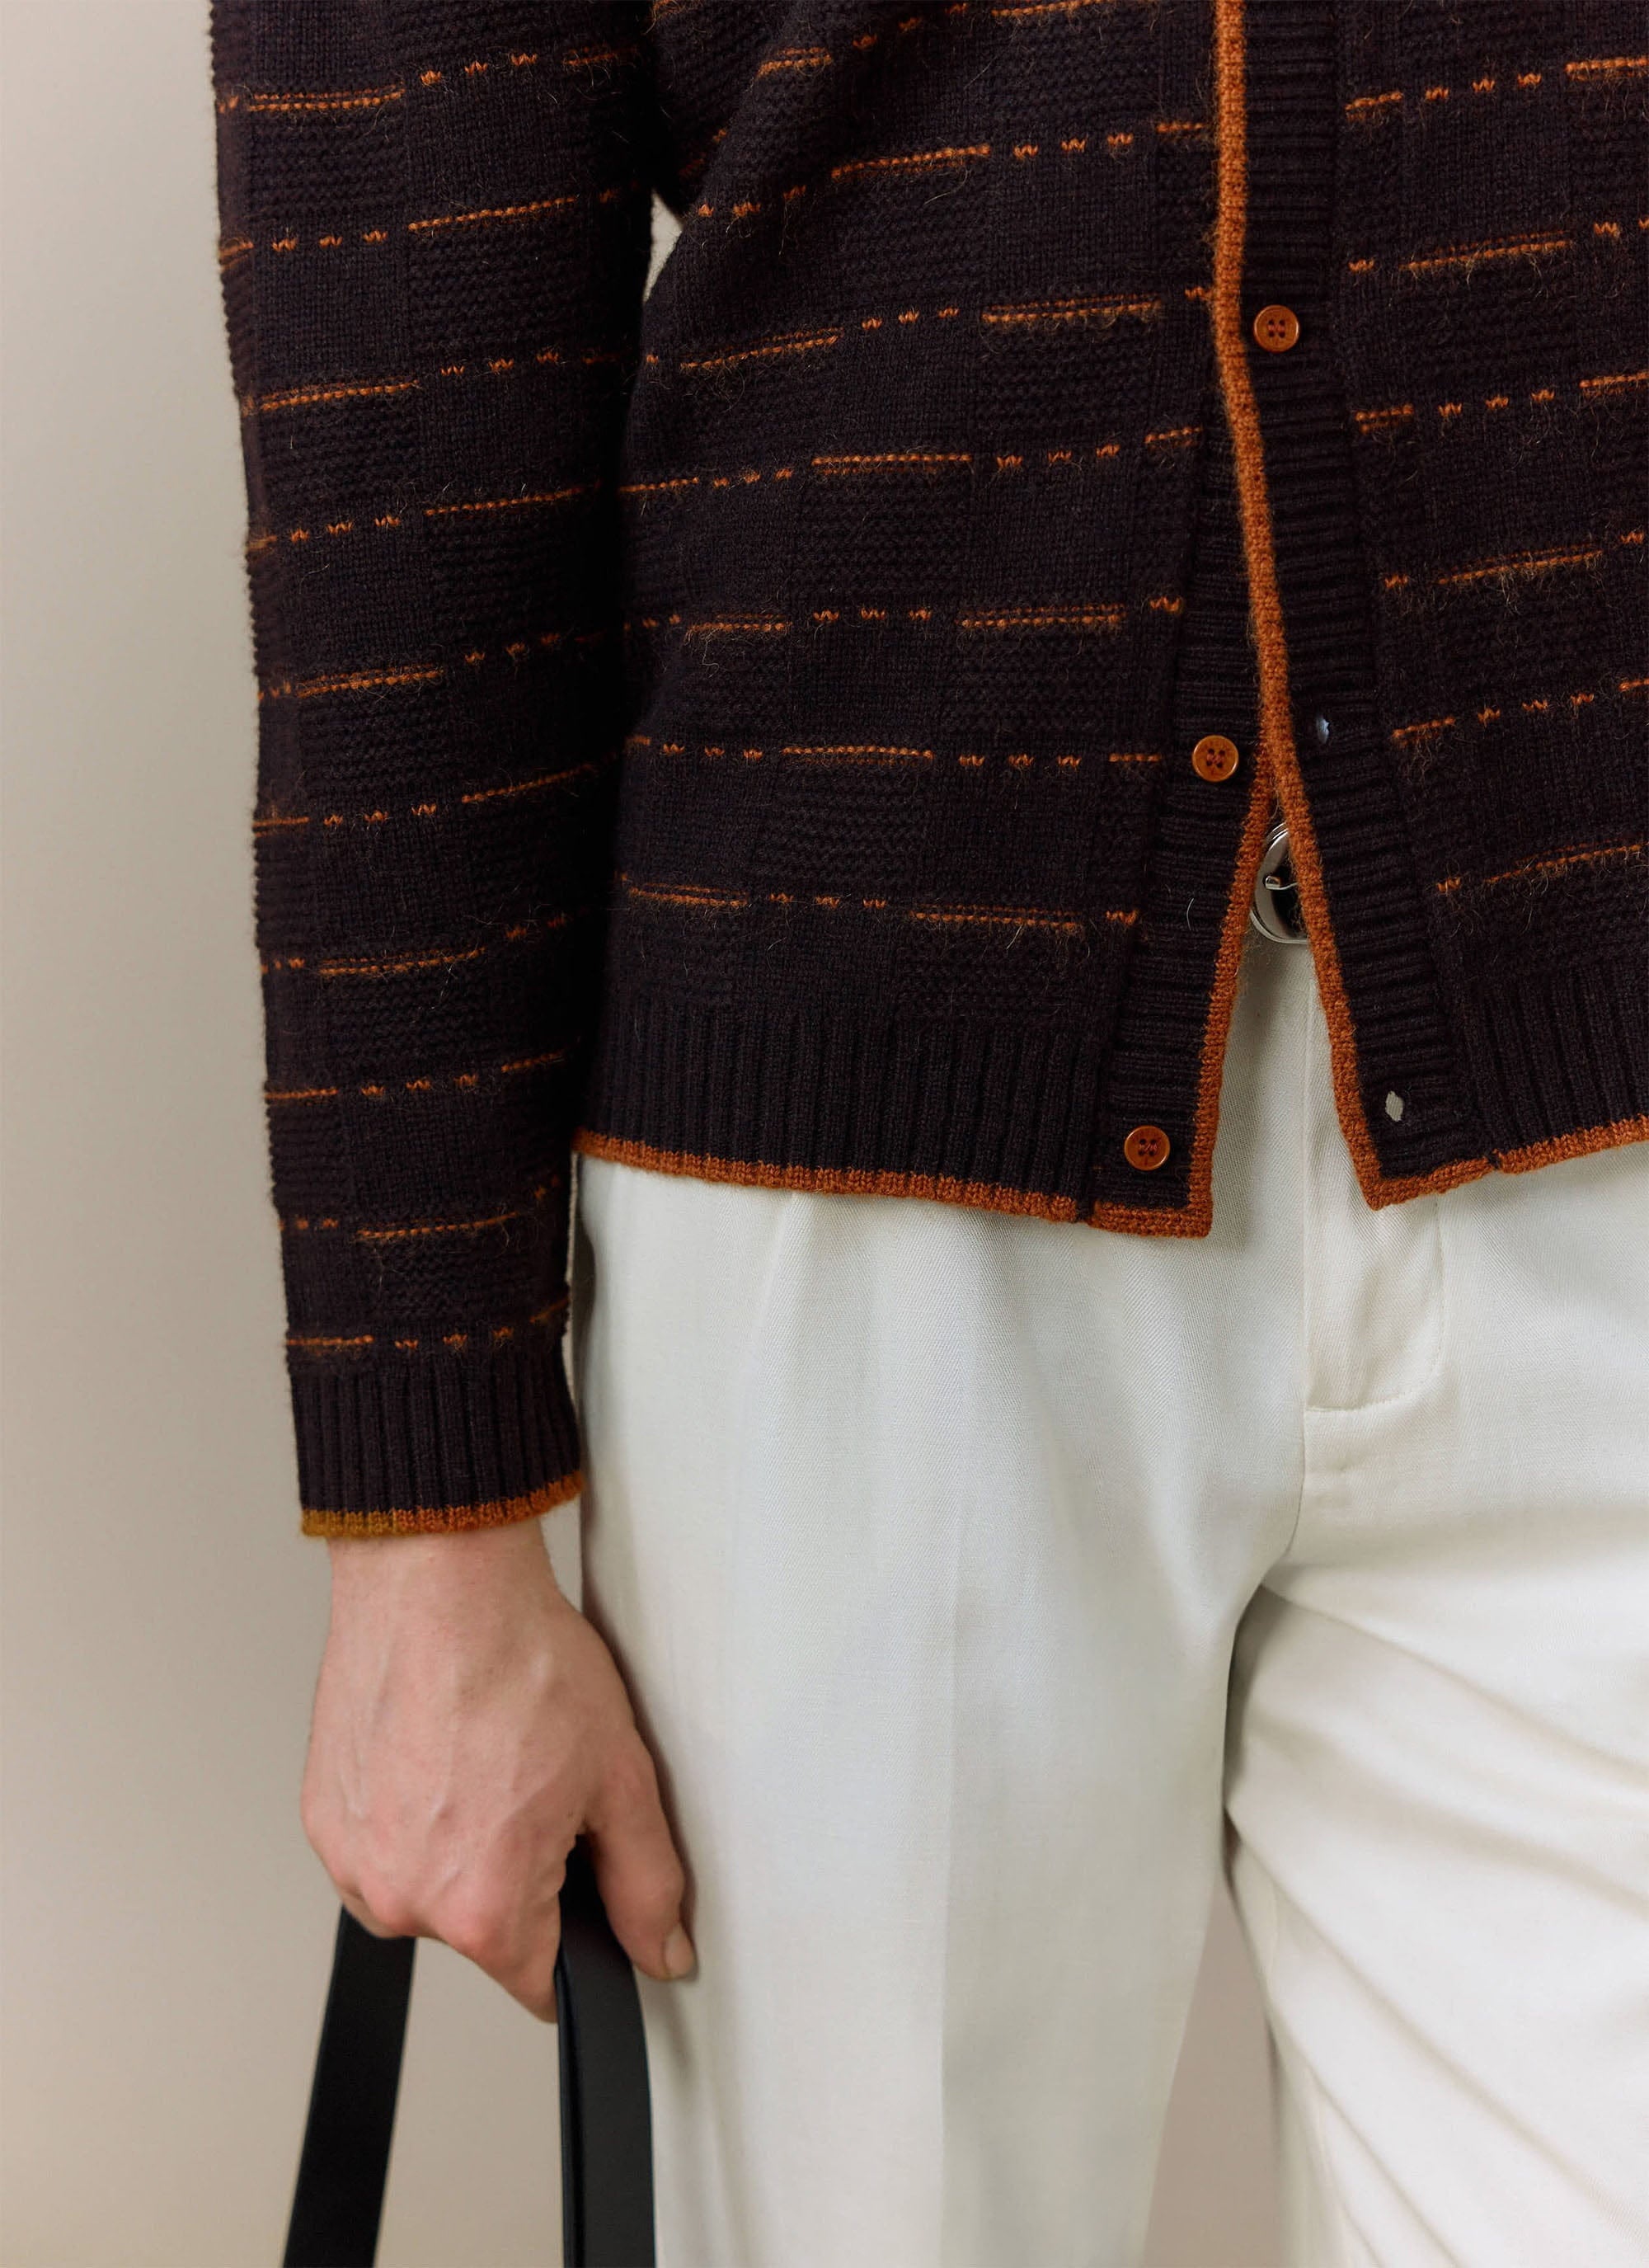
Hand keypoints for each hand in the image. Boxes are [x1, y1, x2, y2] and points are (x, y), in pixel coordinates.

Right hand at [301, 1516, 692, 2020]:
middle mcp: (401, 1901)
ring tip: (485, 1758)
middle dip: (519, 1875)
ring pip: (429, 1888)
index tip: (580, 1883)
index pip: (541, 1983)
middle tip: (536, 1784)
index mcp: (480, 1909)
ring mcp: (352, 1861)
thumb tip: (660, 1952)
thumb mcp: (619, 1778)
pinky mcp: (322, 1818)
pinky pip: (383, 1846)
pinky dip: (413, 1811)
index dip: (578, 1938)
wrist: (439, 1580)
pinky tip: (441, 1749)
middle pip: (483, 1930)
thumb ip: (646, 1884)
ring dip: (458, 1845)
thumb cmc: (521, 1661)